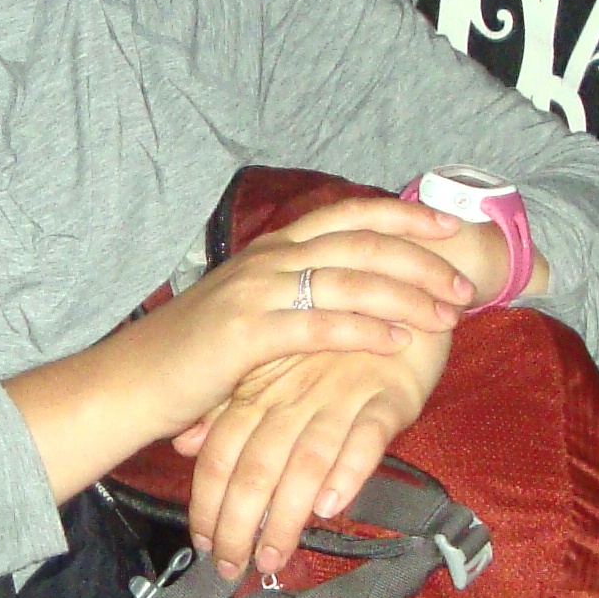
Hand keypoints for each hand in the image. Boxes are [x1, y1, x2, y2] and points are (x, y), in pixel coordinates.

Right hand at [3, 199, 480, 505]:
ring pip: (350, 279)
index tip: (449, 227)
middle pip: (362, 241)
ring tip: (446, 313)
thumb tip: (348, 291)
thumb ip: (295, 294)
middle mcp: (268, 259)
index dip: (404, 215)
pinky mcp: (249, 333)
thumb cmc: (195, 356)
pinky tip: (399, 340)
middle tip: (464, 282)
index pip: (350, 215)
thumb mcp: (250, 310)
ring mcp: (257, 292)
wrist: (133, 383)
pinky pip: (321, 323)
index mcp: (273, 248)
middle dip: (421, 259)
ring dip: (406, 294)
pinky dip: (366, 328)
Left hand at [172, 323, 452, 580]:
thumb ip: (229, 408)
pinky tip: (331, 507)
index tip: (204, 545)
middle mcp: (293, 395)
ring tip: (275, 555)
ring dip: (287, 514)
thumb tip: (183, 445)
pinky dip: (348, 472)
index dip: (210, 501)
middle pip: (257, 465)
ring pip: (305, 461)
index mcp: (261, 389)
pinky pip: (366, 436)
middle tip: (233, 568)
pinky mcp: (390, 396)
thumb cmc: (334, 338)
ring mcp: (341, 395)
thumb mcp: (275, 369)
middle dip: (239, 522)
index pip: (222, 453)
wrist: (403, 288)